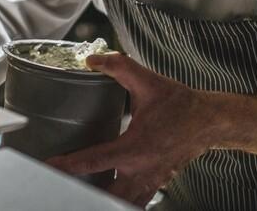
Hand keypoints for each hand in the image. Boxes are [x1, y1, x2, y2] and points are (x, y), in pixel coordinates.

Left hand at [47, 53, 217, 206]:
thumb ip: (119, 67)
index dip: (67, 165)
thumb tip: (92, 59)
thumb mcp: (148, 81)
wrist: (208, 121)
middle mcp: (141, 170)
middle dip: (80, 192)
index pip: (92, 162)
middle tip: (59, 183)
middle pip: (103, 194)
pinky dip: (118, 200)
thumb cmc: (179, 104)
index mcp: (134, 148)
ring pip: (120, 202)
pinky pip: (134, 201)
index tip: (48, 165)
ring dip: (100, 198)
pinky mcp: (156, 185)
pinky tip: (106, 192)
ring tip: (78, 190)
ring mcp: (150, 182)